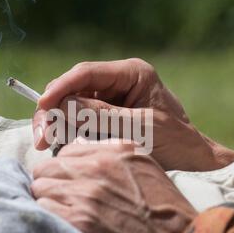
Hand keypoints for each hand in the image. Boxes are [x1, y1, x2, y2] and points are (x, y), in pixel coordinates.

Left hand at [31, 139, 196, 232]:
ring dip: (50, 199)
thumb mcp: (144, 168)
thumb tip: (81, 157)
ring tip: (67, 212)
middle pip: (49, 166)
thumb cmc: (164, 208)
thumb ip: (112, 157)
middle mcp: (98, 167)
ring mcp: (85, 193)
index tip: (71, 180)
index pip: (68, 150)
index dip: (67, 167)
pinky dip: (50, 215)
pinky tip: (67, 223)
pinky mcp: (77, 220)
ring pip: (41, 186)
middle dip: (53, 181)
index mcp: (116, 150)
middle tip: (64, 197)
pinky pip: (43, 207)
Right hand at [33, 58, 219, 170]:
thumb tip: (63, 106)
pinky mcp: (106, 117)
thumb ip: (103, 116)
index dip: (61, 87)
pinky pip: (79, 120)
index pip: (87, 73)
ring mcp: (110, 99)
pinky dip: (67, 132)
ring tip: (45, 143)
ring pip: (72, 105)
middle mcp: (118, 82)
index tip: (42, 105)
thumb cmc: (175, 140)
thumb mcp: (141, 128)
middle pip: (74, 88)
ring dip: (56, 123)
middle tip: (41, 136)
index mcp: (132, 73)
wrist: (192, 159)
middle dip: (54, 110)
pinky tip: (58, 145)